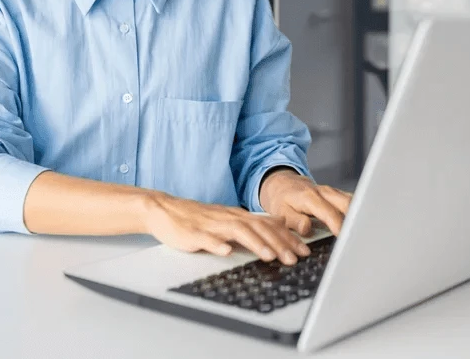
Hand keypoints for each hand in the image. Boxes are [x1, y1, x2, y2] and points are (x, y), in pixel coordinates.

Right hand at [144, 192, 311, 264]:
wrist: (165, 210)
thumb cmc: (197, 219)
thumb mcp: (228, 220)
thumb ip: (251, 225)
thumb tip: (278, 229)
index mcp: (238, 216)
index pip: (268, 225)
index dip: (288, 238)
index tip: (304, 251)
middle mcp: (228, 218)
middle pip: (258, 228)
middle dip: (278, 243)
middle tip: (295, 258)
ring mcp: (211, 225)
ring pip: (238, 232)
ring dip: (255, 243)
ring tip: (269, 256)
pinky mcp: (194, 233)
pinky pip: (207, 238)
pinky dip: (217, 244)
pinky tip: (226, 252)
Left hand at [258, 170, 352, 236]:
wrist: (282, 183)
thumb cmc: (281, 199)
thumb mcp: (281, 212)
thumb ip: (294, 221)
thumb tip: (307, 228)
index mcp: (310, 197)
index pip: (329, 213)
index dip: (338, 226)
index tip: (345, 238)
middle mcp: (324, 192)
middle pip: (347, 203)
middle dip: (355, 219)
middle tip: (358, 237)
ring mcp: (332, 192)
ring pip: (352, 201)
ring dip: (358, 215)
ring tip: (362, 233)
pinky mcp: (336, 194)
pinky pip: (350, 201)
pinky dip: (356, 211)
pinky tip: (358, 225)